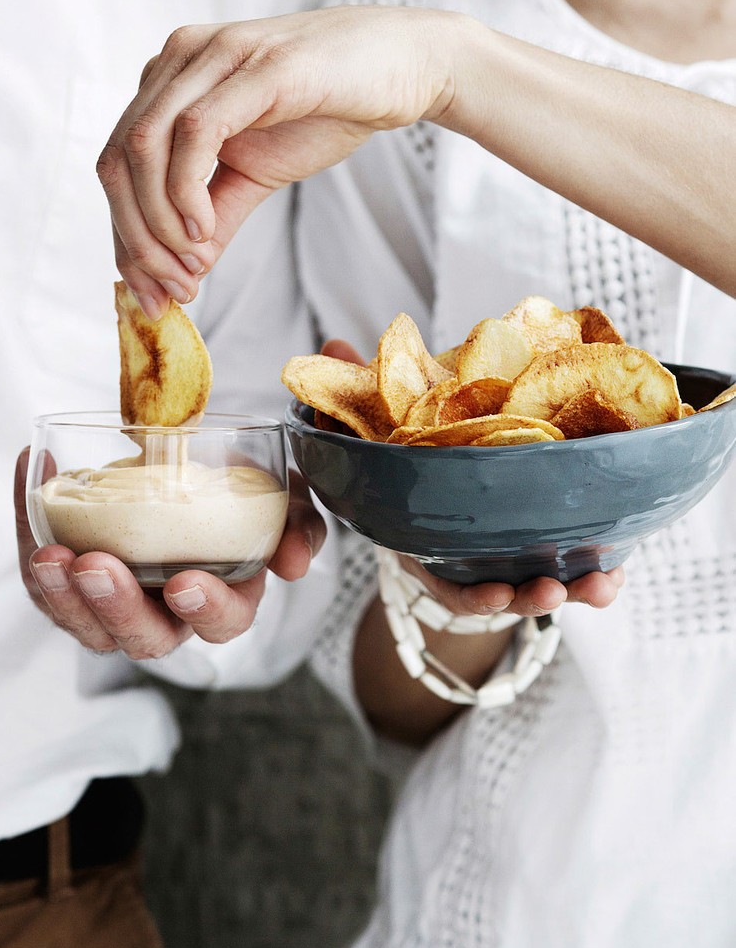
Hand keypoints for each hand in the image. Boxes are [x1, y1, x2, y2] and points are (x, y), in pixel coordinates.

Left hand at [14, 449, 325, 658]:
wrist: (187, 463)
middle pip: (143, 637)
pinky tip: (33, 473)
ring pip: (84, 624)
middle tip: (95, 566)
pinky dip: (30, 533)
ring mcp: (114, 604)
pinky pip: (44, 580)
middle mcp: (167, 614)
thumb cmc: (239, 489)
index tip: (185, 581)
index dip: (206, 609)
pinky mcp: (70, 582)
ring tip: (49, 553)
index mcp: (222, 599)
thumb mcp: (282, 497)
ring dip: (62, 596)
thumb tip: (294, 561)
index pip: (221, 623)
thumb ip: (298, 523)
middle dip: (117, 608)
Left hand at [96, 6, 459, 317]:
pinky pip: (194, 133)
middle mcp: (180, 60)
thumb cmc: (328, 109)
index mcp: (171, 83)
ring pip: (143, 148)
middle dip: (136, 242)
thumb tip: (183, 274)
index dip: (125, 239)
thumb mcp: (257, 175)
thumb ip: (215, 218)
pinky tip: (205, 231)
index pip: (117, 166)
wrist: (400, 68)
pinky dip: (187, 192)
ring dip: (159, 225)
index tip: (152, 298)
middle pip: (116, 161)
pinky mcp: (254, 67)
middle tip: (172, 292)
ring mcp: (214, 57)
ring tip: (193, 267)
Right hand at [322, 339, 624, 614]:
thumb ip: (358, 402)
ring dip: (573, 589)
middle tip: (550, 591)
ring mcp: (509, 556)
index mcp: (429, 543)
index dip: (470, 593)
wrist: (434, 469)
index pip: (446, 581)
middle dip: (528, 599)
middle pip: (501, 594)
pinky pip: (573, 566)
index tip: (493, 593)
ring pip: (542, 584)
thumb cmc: (402, 462)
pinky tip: (614, 572)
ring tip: (599, 585)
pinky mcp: (544, 543)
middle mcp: (470, 560)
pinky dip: (597, 573)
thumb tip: (334, 347)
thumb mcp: (376, 438)